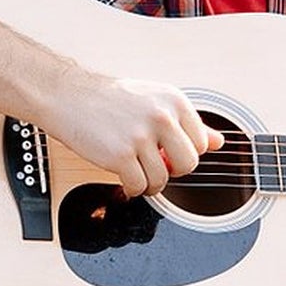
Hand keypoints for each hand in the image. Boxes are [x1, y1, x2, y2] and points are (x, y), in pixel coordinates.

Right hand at [44, 73, 223, 197]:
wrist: (68, 96)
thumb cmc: (108, 99)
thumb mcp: (154, 100)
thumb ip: (187, 122)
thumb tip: (218, 142)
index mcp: (173, 100)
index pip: (201, 143)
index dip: (183, 152)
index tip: (167, 152)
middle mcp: (161, 116)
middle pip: (189, 164)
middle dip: (172, 171)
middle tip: (154, 165)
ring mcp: (141, 136)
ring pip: (163, 179)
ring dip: (149, 183)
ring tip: (135, 172)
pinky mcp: (121, 155)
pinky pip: (139, 186)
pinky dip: (132, 189)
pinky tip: (123, 177)